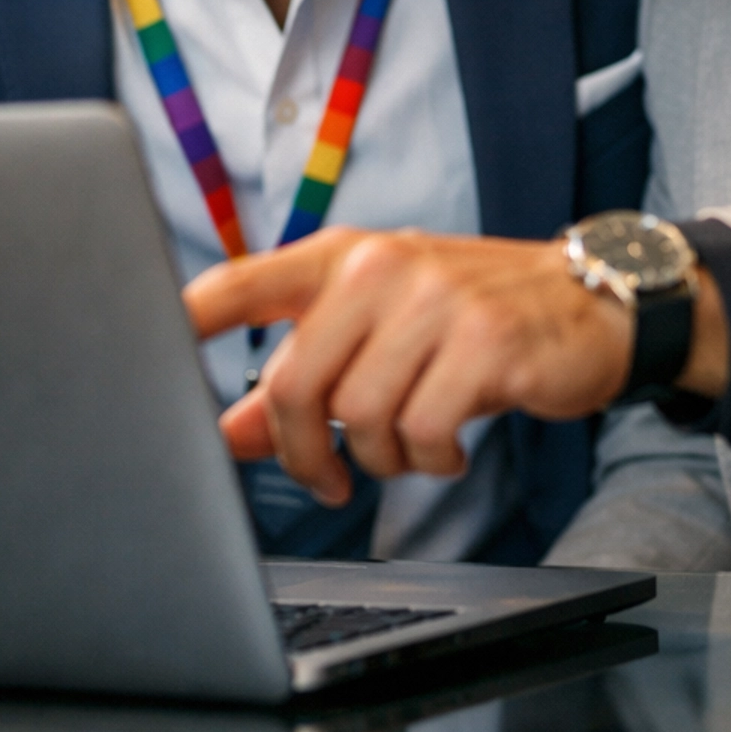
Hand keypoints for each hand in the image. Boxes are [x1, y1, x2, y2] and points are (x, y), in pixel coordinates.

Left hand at [185, 226, 728, 505]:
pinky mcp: (487, 346)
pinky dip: (431, 459)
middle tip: (332, 475)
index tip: (137, 352)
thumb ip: (307, 375)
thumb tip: (231, 432)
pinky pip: (423, 433)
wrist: (593, 303)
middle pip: (296, 381)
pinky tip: (452, 444)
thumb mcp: (385, 331)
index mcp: (345, 255)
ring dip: (383, 455)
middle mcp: (384, 267)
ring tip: (414, 444)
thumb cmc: (473, 317)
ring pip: (362, 415)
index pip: (242, 281)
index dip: (183, 318)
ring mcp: (438, 302)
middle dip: (306, 450)